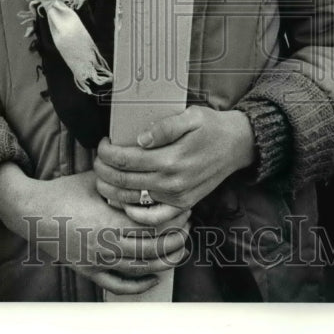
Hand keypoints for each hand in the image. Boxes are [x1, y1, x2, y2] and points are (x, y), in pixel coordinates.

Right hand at [0, 164, 189, 295]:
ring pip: (139, 270)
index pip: (152, 229)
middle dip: (174, 242)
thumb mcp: (95, 180)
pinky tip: (153, 277)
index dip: (173, 224)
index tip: (185, 214)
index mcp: (108, 221)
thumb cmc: (64, 191)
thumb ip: (121, 180)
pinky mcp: (89, 271)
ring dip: (163, 263)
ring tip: (178, 251)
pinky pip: (118, 285)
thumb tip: (147, 166)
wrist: (32, 212)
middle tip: (188, 231)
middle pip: (151, 251)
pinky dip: (139, 284)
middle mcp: (104, 246)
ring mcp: (96, 262)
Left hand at [93, 105, 254, 212]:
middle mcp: (172, 181)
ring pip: (132, 200)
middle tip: (97, 159)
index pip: (124, 159)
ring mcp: (177, 196)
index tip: (103, 143)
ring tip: (102, 178)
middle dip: (102, 171)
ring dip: (111, 191)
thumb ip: (164, 127)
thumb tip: (139, 139)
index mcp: (170, 158)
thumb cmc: (211, 126)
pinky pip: (155, 218)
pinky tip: (124, 203)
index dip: (106, 152)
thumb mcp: (191, 116)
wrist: (237, 145)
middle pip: (123, 180)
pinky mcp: (183, 204)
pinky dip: (136, 214)